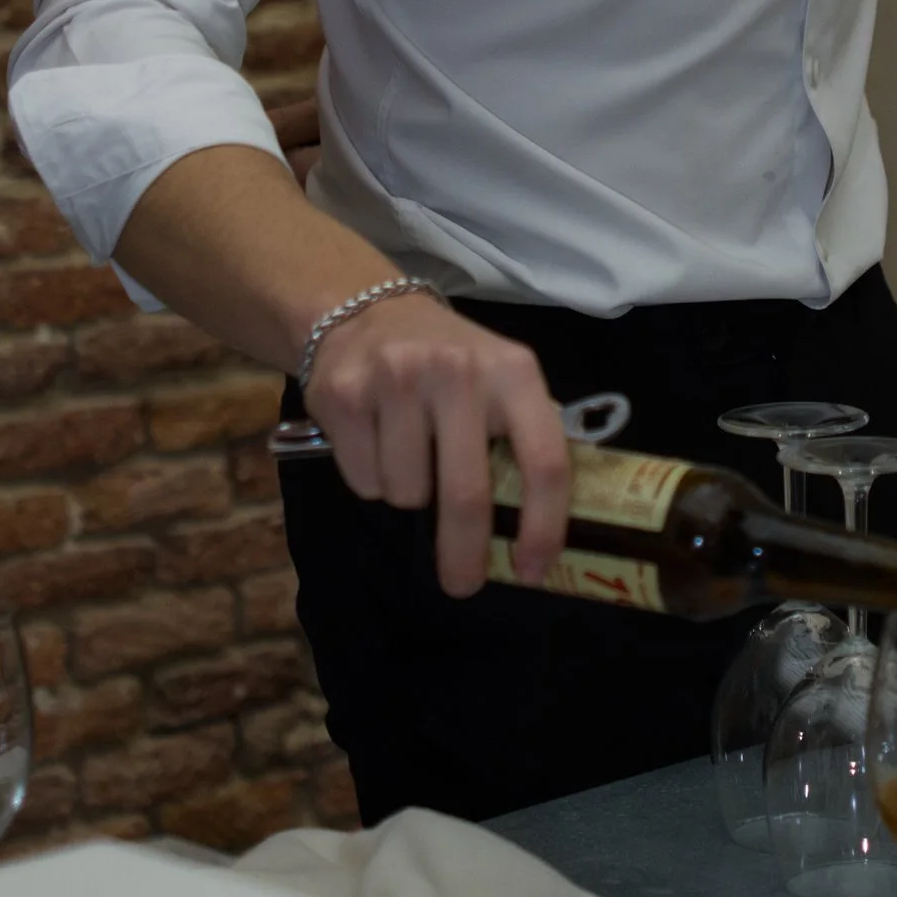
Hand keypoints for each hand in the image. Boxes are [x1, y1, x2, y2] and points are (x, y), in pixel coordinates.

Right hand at [304, 294, 572, 600]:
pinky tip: (376, 437)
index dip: (543, 525)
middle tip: (462, 585)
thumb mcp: (502, 376)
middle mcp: (458, 372)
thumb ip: (525, 433)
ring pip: (408, 494)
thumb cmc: (448, 361)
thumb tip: (550, 522)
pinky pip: (366, 481)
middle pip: (468, 495)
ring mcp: (397, 380)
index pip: (544, 460)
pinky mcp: (345, 396)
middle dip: (464, 554)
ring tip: (409, 451)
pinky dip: (372, 477)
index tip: (532, 569)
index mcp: (513, 372)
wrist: (362, 312)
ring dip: (410, 493)